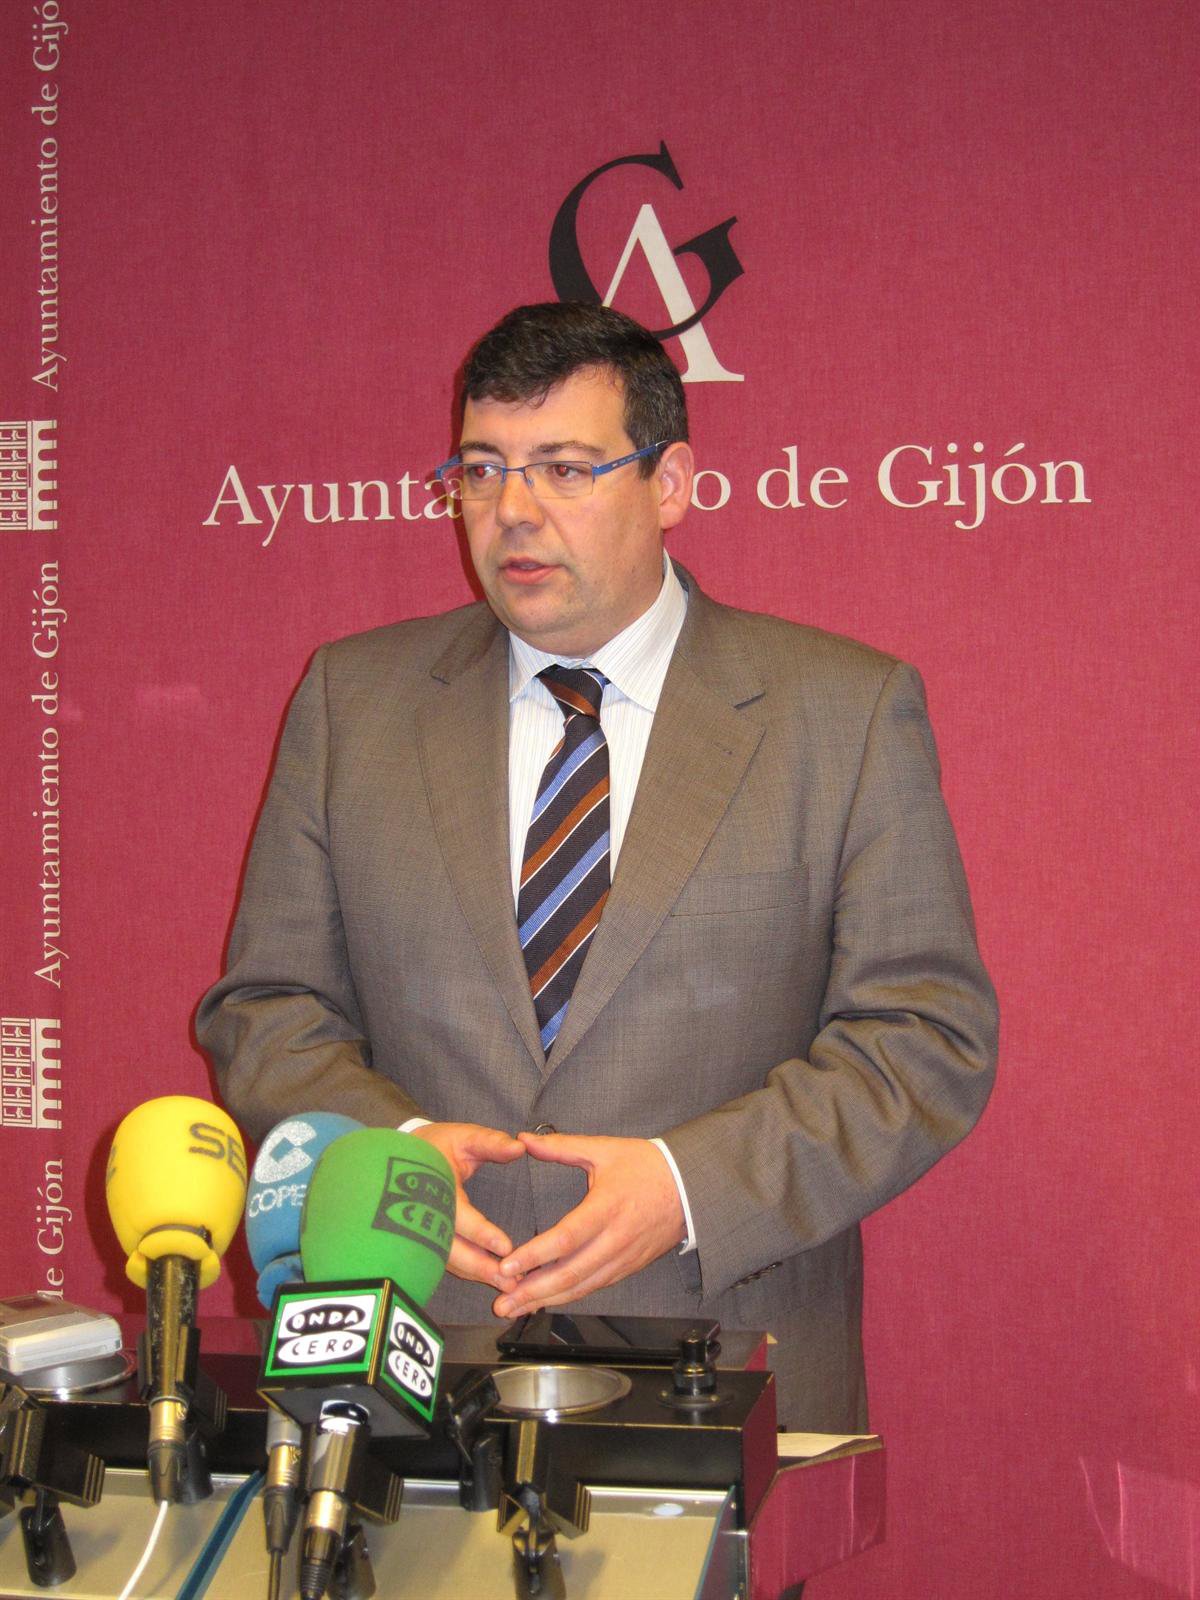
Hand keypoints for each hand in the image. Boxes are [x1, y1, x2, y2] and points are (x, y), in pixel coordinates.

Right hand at [410, 1122, 524, 1288]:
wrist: (400, 1155)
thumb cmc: (437, 1146)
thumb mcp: (463, 1137)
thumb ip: (490, 1143)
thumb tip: (519, 1148)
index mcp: (434, 1186)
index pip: (458, 1216)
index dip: (481, 1233)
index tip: (505, 1247)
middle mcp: (424, 1213)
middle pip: (450, 1248)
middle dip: (480, 1266)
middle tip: (509, 1280)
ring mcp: (420, 1230)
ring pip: (447, 1259)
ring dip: (475, 1274)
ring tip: (507, 1286)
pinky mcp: (424, 1239)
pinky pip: (444, 1260)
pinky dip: (466, 1271)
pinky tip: (488, 1279)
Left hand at [491, 1132, 684, 1317]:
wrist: (690, 1187)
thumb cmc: (646, 1166)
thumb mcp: (603, 1149)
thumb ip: (561, 1147)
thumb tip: (523, 1138)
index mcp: (607, 1207)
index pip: (566, 1238)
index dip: (535, 1255)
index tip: (507, 1266)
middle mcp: (615, 1239)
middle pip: (570, 1274)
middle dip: (532, 1292)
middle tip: (502, 1303)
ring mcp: (622, 1258)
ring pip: (581, 1287)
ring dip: (546, 1301)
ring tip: (515, 1309)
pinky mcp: (627, 1268)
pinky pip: (594, 1287)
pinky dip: (568, 1297)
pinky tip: (546, 1301)